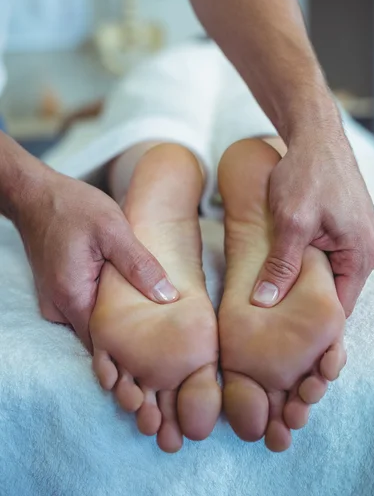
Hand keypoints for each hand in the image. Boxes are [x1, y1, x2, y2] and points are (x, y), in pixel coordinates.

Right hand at [15, 169, 178, 349]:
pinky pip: (83, 308)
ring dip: (116, 319)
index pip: (103, 345)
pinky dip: (104, 305)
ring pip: (91, 324)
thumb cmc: (72, 207)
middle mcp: (58, 307)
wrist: (36, 194)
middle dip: (127, 335)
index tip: (158, 344)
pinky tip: (124, 292)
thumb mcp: (113, 230)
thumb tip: (168, 296)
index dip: (130, 349)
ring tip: (147, 308)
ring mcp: (55, 301)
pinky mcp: (57, 292)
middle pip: (98, 337)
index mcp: (72, 296)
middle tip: (160, 326)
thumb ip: (140, 265)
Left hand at [252, 128, 373, 316]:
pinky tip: (287, 264)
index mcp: (362, 256)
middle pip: (336, 294)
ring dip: (305, 280)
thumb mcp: (290, 222)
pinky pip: (331, 260)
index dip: (311, 321)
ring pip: (331, 277)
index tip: (283, 332)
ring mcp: (361, 242)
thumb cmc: (306, 174)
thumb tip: (265, 301)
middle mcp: (369, 253)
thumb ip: (281, 265)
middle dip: (306, 301)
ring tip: (277, 288)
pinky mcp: (349, 232)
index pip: (339, 308)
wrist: (315, 138)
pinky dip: (310, 264)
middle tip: (273, 312)